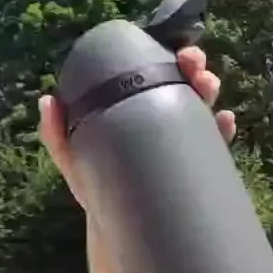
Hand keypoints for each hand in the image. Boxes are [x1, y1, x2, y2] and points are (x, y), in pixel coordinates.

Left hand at [38, 46, 232, 207]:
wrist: (115, 224)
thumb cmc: (94, 182)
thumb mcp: (72, 156)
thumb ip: (57, 133)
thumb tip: (48, 100)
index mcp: (135, 104)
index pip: (153, 70)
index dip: (164, 52)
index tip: (167, 47)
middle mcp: (163, 115)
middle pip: (184, 80)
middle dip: (194, 65)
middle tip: (192, 63)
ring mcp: (183, 137)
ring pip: (203, 104)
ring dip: (209, 88)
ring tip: (207, 86)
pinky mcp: (198, 162)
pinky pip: (216, 141)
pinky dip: (223, 128)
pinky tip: (225, 121)